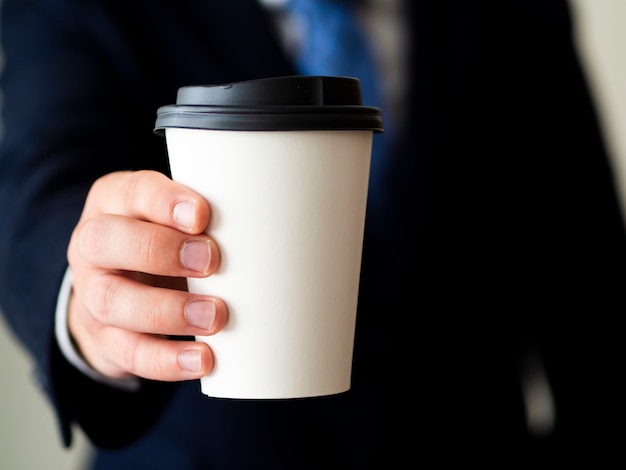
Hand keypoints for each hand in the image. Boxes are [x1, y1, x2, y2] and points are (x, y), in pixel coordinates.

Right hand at [66, 170, 227, 381]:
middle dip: (161, 251)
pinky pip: (130, 353)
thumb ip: (203, 219)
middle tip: (211, 262)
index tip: (203, 215)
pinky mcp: (105, 339)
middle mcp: (93, 246)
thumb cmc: (163, 243)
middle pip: (105, 242)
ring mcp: (92, 295)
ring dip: (168, 311)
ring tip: (215, 316)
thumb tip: (267, 232)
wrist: (120, 293)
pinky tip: (203, 359)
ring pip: (113, 302)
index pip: (130, 192)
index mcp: (114, 203)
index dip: (163, 202)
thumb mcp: (173, 219)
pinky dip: (168, 360)